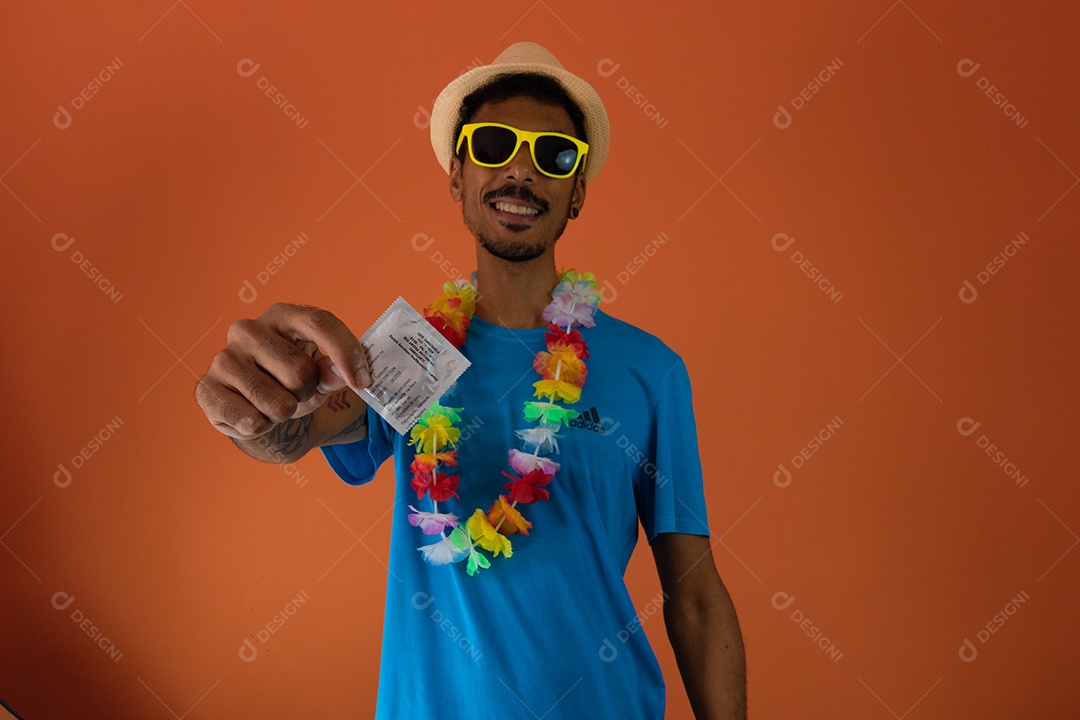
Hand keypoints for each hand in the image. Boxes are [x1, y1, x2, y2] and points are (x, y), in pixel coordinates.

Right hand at [195, 303, 369, 439]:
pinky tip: (253, 416)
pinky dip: (262, 428)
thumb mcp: (319, 373)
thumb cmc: (289, 380)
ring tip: (274, 404)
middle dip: (306, 393)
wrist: (252, 405)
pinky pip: (251, 421)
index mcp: (282, 316)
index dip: (346, 353)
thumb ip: (334, 371)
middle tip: (295, 392)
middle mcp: (247, 330)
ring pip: (277, 403)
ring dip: (284, 413)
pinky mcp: (205, 389)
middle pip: (301, 371)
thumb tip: (349, 375)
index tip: (362, 382)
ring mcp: (223, 358)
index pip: (320, 322)